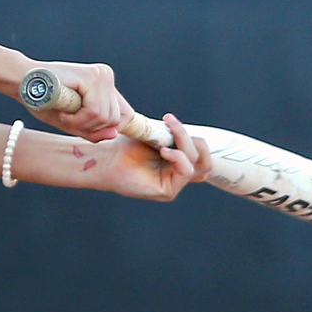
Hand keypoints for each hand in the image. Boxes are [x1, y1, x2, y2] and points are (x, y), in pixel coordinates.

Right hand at [25, 60, 132, 142]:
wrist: (23, 82)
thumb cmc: (45, 102)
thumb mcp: (73, 122)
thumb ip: (94, 130)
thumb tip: (114, 134)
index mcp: (106, 85)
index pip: (126, 115)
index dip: (110, 129)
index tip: (88, 129)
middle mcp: (106, 76)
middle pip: (116, 120)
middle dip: (92, 128)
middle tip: (69, 120)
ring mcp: (101, 75)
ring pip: (106, 118)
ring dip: (82, 124)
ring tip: (64, 115)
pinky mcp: (92, 77)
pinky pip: (95, 111)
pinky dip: (77, 119)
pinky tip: (63, 112)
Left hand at [95, 113, 210, 200]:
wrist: (107, 160)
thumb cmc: (126, 148)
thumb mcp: (155, 136)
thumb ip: (172, 134)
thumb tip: (186, 127)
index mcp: (178, 161)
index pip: (201, 151)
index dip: (191, 135)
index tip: (169, 119)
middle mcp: (178, 174)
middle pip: (203, 157)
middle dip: (191, 138)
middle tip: (172, 124)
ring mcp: (175, 184)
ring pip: (196, 163)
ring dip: (184, 143)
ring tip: (167, 133)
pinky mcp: (168, 191)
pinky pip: (185, 172)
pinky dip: (178, 157)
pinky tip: (164, 150)